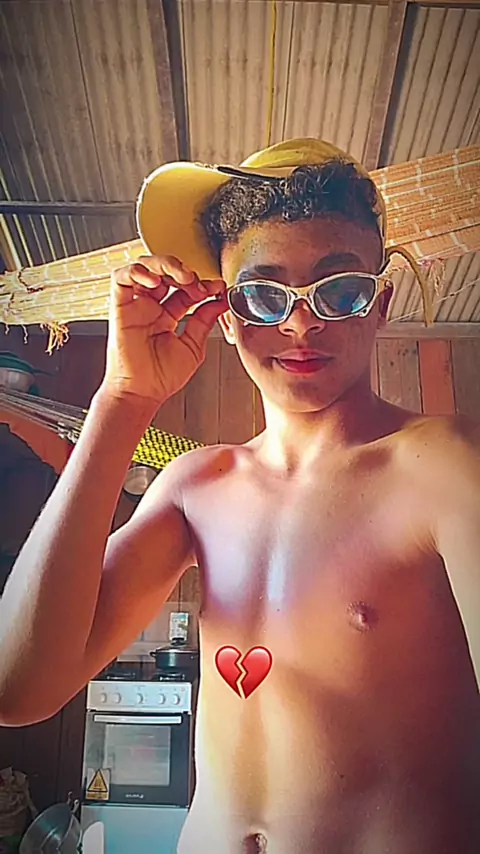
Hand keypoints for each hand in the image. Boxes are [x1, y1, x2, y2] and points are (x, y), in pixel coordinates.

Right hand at [103, 255, 226, 403]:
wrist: (142, 393)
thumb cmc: (161, 377)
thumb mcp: (193, 346)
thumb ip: (204, 321)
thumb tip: (219, 303)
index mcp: (167, 316)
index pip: (184, 289)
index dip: (201, 284)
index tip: (216, 289)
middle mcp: (151, 307)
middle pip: (165, 272)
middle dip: (185, 271)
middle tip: (198, 284)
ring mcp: (135, 305)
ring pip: (145, 267)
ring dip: (165, 265)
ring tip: (182, 277)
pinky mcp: (119, 306)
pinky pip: (121, 278)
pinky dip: (138, 272)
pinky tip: (156, 281)